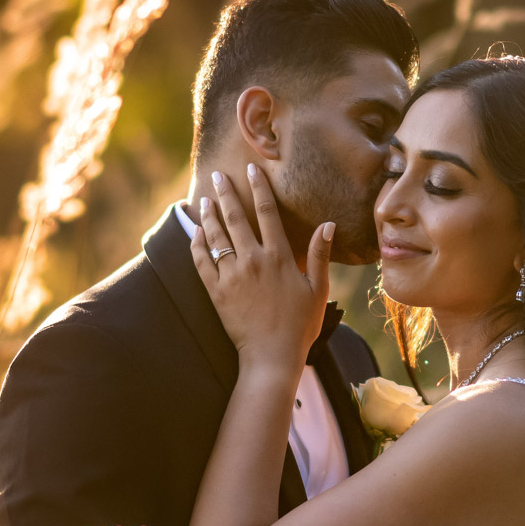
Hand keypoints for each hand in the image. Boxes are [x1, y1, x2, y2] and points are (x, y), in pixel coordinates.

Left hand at [192, 164, 334, 370]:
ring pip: (216, 236)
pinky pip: (202, 262)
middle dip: (226, 193)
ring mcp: (231, 276)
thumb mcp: (318, 290)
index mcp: (279, 257)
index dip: (259, 187)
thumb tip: (328, 224)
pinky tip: (196, 233)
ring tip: (205, 199)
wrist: (272, 356)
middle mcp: (253, 261)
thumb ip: (320, 255)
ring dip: (209, 214)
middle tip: (218, 176)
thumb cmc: (300, 325)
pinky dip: (197, 245)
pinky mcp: (216, 292)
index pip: (267, 212)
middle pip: (236, 218)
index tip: (251, 168)